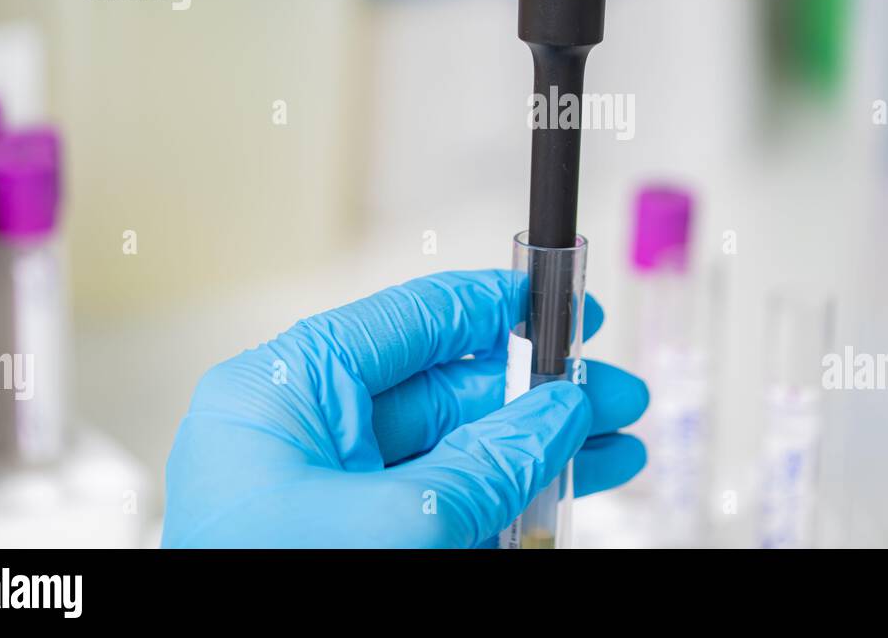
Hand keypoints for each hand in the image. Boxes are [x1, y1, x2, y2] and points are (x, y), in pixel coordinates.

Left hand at [162, 271, 646, 546]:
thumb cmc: (273, 588)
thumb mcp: (403, 521)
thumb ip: (491, 461)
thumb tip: (560, 412)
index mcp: (285, 393)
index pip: (409, 321)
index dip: (496, 306)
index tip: (563, 300)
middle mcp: (303, 435)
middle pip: (444, 388)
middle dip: (538, 390)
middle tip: (610, 393)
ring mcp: (327, 495)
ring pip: (454, 451)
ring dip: (537, 447)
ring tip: (614, 448)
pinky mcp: (351, 540)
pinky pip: (440, 503)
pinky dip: (504, 496)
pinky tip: (565, 488)